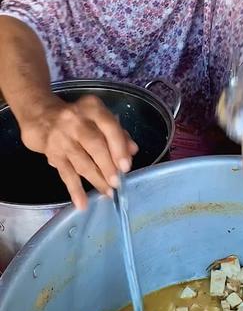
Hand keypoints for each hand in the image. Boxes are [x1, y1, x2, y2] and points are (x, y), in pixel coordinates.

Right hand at [20, 94, 137, 209]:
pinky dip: (75, 190)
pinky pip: (65, 174)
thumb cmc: (78, 119)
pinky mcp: (52, 153)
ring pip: (81, 161)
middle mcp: (75, 120)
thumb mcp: (98, 118)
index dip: (118, 147)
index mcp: (92, 108)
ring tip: (108, 193)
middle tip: (117, 183)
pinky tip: (82, 203)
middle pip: (94, 145)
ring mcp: (61, 137)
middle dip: (108, 166)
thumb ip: (117, 133)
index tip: (126, 166)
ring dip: (96, 179)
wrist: (41, 116)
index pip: (109, 126)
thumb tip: (133, 151)